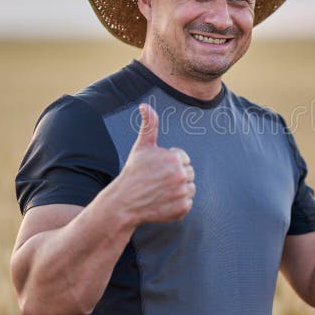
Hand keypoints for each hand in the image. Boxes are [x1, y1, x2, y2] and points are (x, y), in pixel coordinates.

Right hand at [112, 103, 195, 223]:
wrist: (124, 202)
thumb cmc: (134, 172)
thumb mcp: (141, 147)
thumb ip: (149, 125)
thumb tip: (145, 106)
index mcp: (174, 158)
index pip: (183, 159)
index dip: (170, 163)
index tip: (156, 169)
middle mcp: (180, 175)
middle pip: (189, 173)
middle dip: (176, 176)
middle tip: (158, 181)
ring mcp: (182, 193)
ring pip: (190, 188)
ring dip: (179, 189)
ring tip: (161, 191)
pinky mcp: (182, 208)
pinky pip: (188, 203)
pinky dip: (178, 204)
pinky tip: (163, 202)